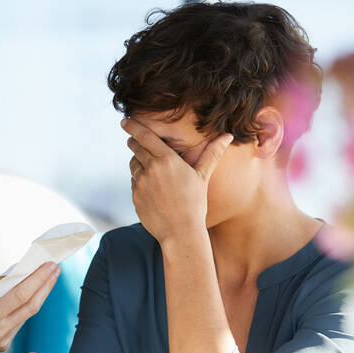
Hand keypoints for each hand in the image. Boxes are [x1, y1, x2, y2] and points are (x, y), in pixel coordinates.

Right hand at [0, 262, 60, 352]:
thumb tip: (16, 274)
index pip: (22, 295)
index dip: (39, 278)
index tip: (50, 265)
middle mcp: (0, 331)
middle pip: (31, 306)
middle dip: (46, 286)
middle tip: (55, 269)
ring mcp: (3, 341)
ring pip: (27, 314)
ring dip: (38, 295)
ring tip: (46, 277)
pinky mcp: (3, 344)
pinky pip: (18, 321)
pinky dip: (25, 306)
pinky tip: (29, 293)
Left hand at [122, 117, 231, 243]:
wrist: (181, 232)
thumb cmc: (195, 203)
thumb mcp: (203, 176)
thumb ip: (212, 154)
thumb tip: (228, 136)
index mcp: (167, 160)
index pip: (145, 137)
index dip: (134, 127)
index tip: (125, 121)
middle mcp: (150, 169)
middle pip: (136, 149)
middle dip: (135, 143)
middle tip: (133, 140)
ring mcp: (140, 183)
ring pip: (134, 165)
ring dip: (138, 163)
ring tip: (150, 169)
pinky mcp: (135, 196)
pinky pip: (134, 182)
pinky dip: (139, 180)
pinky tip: (152, 188)